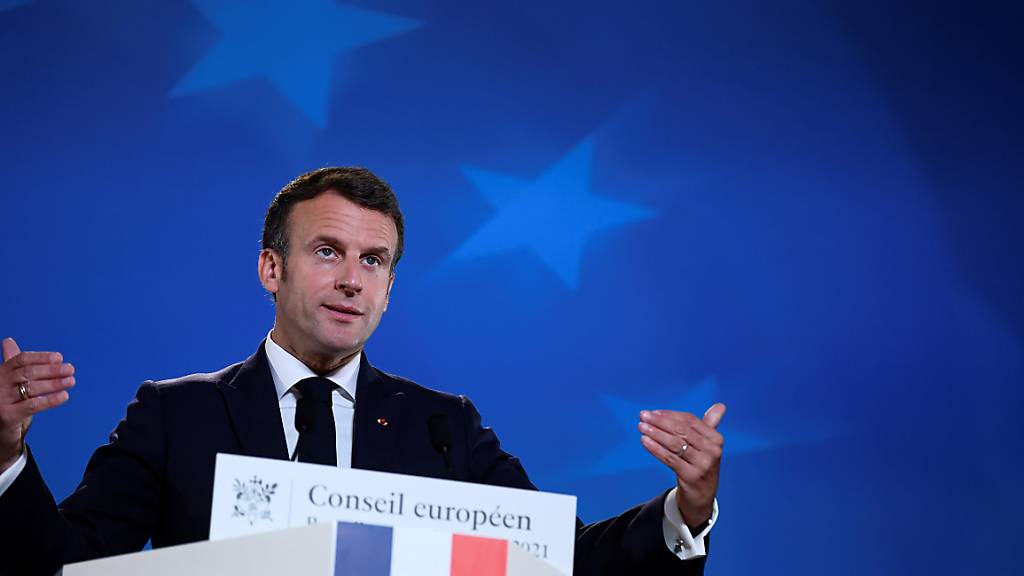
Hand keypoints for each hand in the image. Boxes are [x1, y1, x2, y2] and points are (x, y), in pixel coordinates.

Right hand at [0, 338, 74, 472]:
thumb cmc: (8, 401)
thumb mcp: (10, 381)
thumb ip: (13, 364)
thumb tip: (8, 341)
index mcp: (0, 372)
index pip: (21, 359)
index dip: (41, 357)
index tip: (59, 358)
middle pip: (28, 373)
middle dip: (52, 370)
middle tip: (70, 369)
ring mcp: (1, 400)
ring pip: (32, 388)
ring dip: (55, 383)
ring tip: (71, 381)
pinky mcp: (7, 416)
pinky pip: (32, 405)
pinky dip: (51, 400)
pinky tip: (64, 396)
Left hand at [638, 403, 725, 527]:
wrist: (702, 496)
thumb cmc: (701, 465)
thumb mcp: (708, 446)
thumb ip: (710, 425)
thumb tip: (720, 406)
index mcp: (716, 439)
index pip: (690, 420)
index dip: (670, 415)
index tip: (653, 412)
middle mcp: (712, 451)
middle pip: (681, 431)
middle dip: (660, 422)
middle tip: (643, 416)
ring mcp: (703, 464)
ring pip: (675, 444)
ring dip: (655, 433)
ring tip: (641, 427)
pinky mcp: (691, 476)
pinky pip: (670, 459)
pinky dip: (656, 448)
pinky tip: (645, 441)